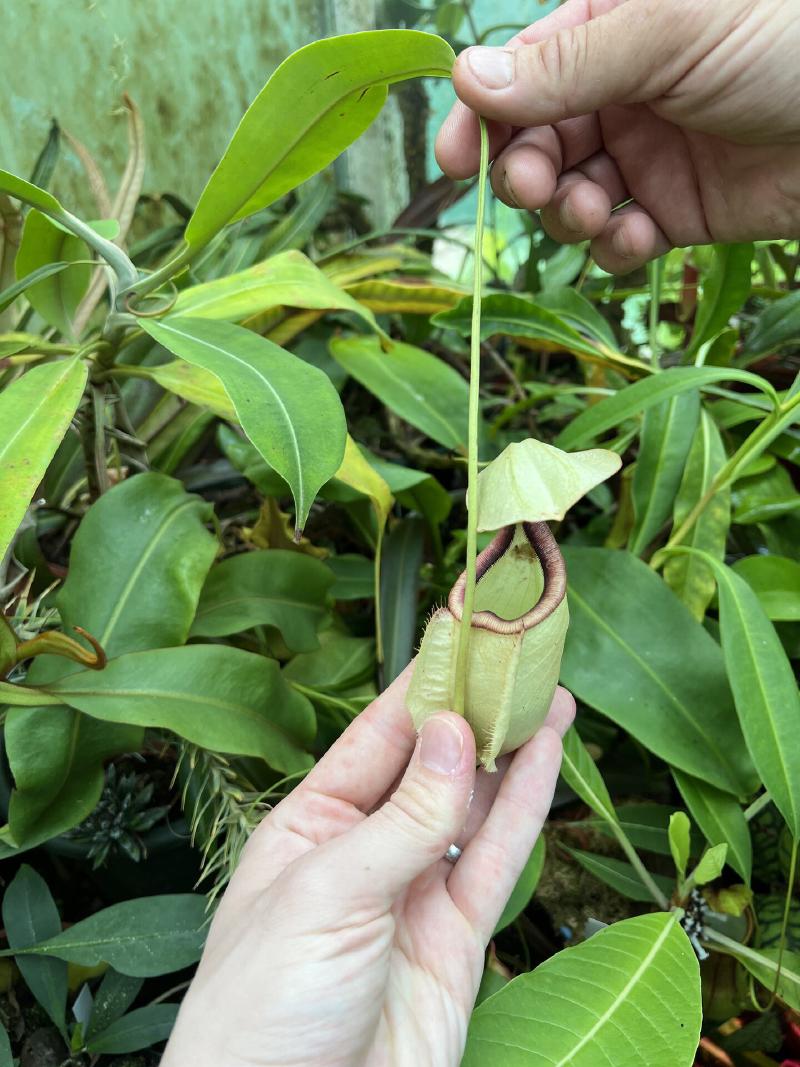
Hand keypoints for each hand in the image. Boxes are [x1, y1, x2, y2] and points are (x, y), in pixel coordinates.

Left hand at [162, 665, 573, 1066]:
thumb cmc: (263, 1008)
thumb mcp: (326, 896)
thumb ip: (403, 819)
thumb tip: (454, 733)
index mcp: (312, 824)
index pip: (377, 736)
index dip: (422, 684)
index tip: (464, 636)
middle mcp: (367, 850)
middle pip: (432, 765)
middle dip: (476, 713)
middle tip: (522, 658)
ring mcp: (415, 894)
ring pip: (473, 807)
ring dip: (512, 752)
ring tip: (549, 695)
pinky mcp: (457, 941)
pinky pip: (497, 862)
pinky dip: (525, 810)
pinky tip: (547, 760)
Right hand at [436, 0, 799, 273]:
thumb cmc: (784, 41)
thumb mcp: (669, 34)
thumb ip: (568, 62)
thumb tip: (468, 77)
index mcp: (614, 29)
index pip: (524, 73)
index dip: (484, 117)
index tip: (456, 159)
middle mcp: (623, 93)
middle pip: (537, 143)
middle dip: (527, 172)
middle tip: (536, 187)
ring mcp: (648, 155)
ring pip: (571, 197)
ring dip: (569, 214)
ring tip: (599, 213)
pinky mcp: (677, 211)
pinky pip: (619, 239)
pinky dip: (617, 247)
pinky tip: (640, 237)